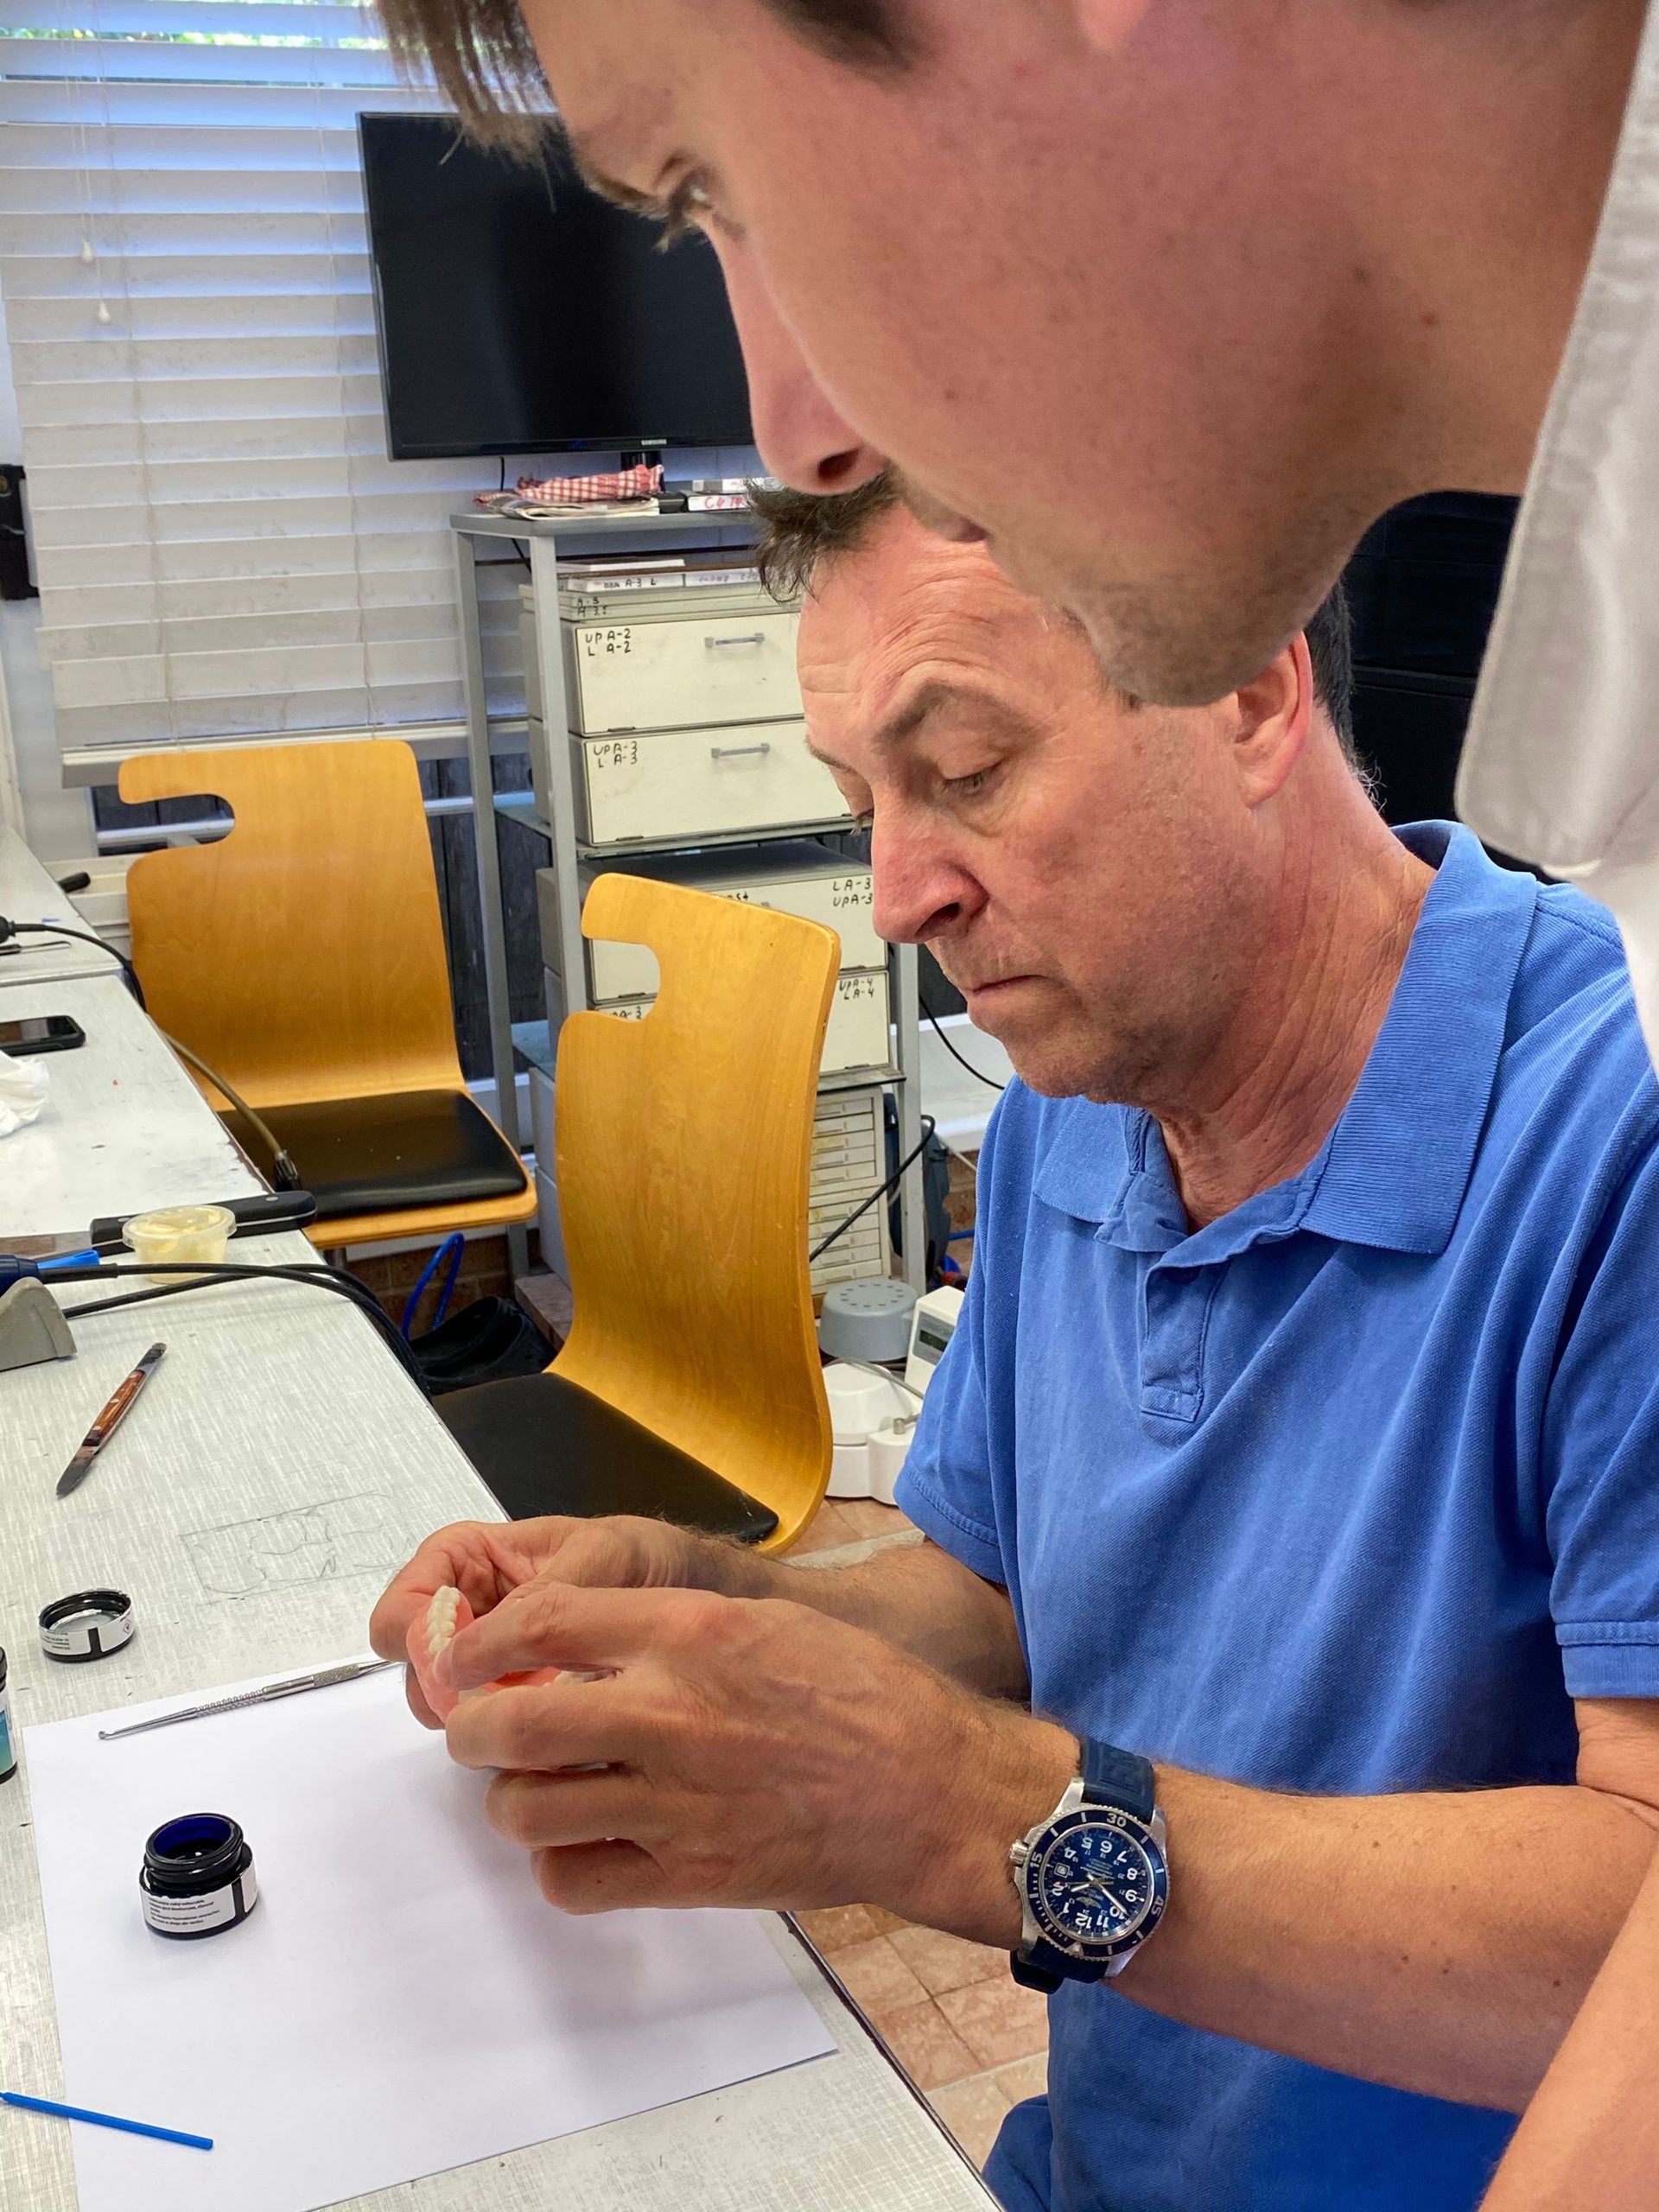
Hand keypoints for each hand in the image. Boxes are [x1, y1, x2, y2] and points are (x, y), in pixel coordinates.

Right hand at [369, 1515, 767, 1726]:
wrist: (714, 1606)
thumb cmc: (658, 1560)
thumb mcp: (610, 1557)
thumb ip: (554, 1592)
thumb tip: (500, 1637)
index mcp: (484, 1560)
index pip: (414, 1589)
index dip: (412, 1621)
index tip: (438, 1653)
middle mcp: (483, 1615)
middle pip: (421, 1657)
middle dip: (439, 1683)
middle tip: (472, 1705)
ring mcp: (505, 1668)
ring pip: (452, 1701)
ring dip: (476, 1717)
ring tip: (523, 1721)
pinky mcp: (533, 1712)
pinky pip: (499, 1733)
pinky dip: (514, 1741)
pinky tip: (547, 1743)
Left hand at [436, 1576, 1077, 1940]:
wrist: (933, 1788)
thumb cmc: (863, 1697)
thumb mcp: (760, 1621)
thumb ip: (664, 1626)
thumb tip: (575, 1638)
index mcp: (689, 1635)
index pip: (539, 1622)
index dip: (480, 1642)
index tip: (465, 1655)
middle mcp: (671, 1714)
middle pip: (509, 1722)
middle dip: (471, 1727)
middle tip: (477, 1728)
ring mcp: (676, 1803)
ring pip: (525, 1809)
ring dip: (512, 1799)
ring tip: (538, 1788)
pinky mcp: (691, 1876)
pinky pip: (574, 1880)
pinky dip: (561, 1864)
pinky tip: (585, 1843)